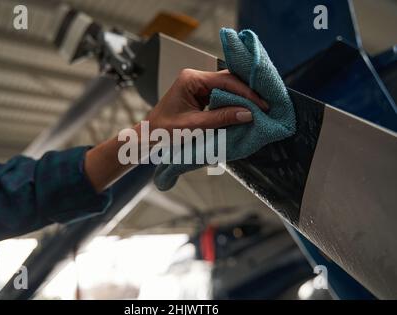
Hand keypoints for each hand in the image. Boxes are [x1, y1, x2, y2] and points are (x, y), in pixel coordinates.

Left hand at [146, 68, 267, 131]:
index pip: (225, 81)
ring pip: (227, 87)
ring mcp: (198, 85)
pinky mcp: (200, 94)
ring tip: (259, 108)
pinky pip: (221, 95)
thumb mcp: (194, 126)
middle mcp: (195, 78)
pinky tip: (245, 109)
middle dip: (247, 93)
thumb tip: (248, 113)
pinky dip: (233, 102)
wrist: (149, 137)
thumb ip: (221, 118)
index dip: (246, 92)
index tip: (262, 104)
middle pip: (228, 80)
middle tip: (265, 106)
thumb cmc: (164, 131)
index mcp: (191, 79)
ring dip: (242, 97)